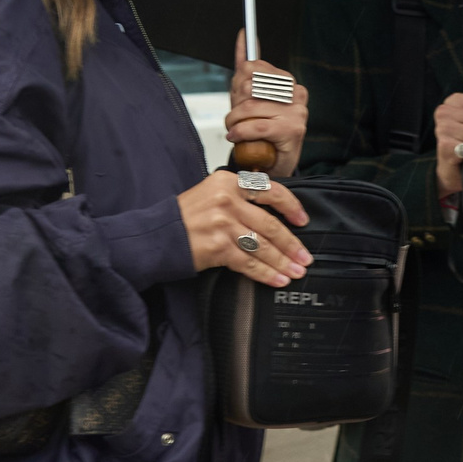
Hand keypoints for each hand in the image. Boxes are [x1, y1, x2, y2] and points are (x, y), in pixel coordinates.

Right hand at [178, 171, 310, 286]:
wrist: (158, 235)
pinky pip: (249, 263)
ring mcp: (223, 224)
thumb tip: (275, 215)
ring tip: (295, 271)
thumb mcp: (212, 193)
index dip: (291, 207)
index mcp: (228, 182)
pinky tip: (277, 279)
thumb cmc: (186, 216)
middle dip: (291, 244)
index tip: (302, 220)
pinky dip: (266, 273)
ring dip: (283, 262)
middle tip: (305, 257)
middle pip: (270, 224)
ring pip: (262, 246)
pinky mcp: (218, 247)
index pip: (271, 190)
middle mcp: (227, 200)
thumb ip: (241, 197)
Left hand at [224, 34, 306, 177]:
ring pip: (249, 107)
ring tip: (235, 130)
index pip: (254, 67)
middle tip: (236, 119)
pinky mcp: (292, 130)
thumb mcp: (251, 97)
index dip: (238, 84)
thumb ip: (247, 69)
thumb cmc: (261, 130)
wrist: (273, 164)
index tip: (238, 98)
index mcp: (289, 82)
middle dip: (235, 104)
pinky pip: (255, 125)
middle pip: (249, 85)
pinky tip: (236, 137)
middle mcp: (297, 93)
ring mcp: (297, 111)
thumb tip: (243, 37)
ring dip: (233, 121)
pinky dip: (240, 132)